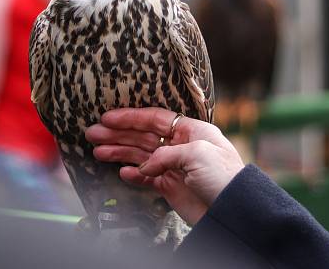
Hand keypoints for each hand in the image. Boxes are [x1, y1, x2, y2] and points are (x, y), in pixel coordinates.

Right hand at [85, 107, 244, 224]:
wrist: (235, 211)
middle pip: (143, 136)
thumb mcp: (198, 154)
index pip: (154, 119)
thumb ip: (167, 154)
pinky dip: (133, 174)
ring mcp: (175, 167)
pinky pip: (147, 178)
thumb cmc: (225, 177)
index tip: (107, 118)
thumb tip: (145, 165)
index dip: (130, 117)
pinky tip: (121, 171)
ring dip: (119, 152)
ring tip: (97, 151)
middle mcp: (180, 146)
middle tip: (93, 133)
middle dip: (117, 134)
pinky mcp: (172, 187)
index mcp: (191, 131)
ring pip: (140, 156)